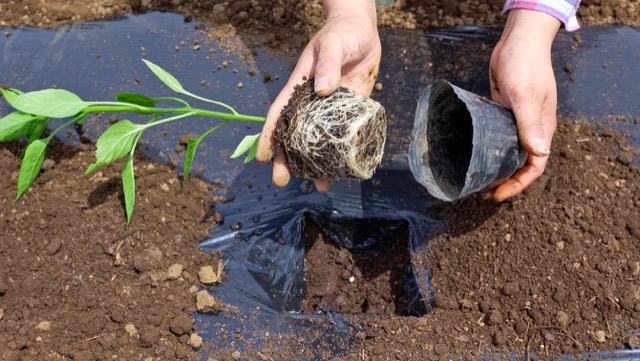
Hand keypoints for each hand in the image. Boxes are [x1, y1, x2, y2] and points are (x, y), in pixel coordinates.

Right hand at [255, 0, 380, 191]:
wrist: (362, 32)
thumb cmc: (341, 34)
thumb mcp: (332, 45)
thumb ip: (328, 64)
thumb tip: (324, 90)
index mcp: (299, 88)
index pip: (279, 114)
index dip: (270, 136)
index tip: (263, 156)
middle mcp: (311, 104)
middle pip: (295, 136)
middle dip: (287, 159)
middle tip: (280, 181)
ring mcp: (331, 111)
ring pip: (319, 141)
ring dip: (317, 164)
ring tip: (318, 186)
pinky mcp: (350, 112)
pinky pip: (344, 136)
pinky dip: (343, 153)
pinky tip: (346, 170)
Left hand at [487, 9, 560, 200]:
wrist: (518, 41)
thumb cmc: (525, 65)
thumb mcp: (526, 95)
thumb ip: (530, 124)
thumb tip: (539, 153)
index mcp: (542, 130)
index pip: (534, 166)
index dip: (517, 184)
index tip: (497, 194)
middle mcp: (532, 130)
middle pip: (521, 164)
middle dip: (505, 181)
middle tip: (482, 192)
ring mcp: (517, 122)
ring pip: (508, 153)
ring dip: (496, 168)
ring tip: (476, 179)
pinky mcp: (504, 113)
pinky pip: (498, 138)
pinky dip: (489, 150)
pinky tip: (474, 154)